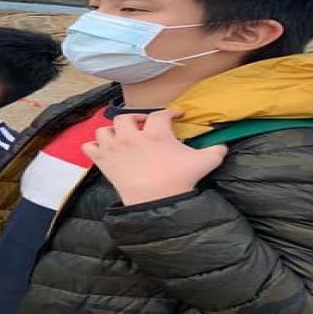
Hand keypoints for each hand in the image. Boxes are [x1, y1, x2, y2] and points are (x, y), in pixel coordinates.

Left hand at [82, 110, 226, 205]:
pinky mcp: (102, 161)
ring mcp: (114, 148)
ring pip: (103, 129)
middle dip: (134, 118)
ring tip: (121, 136)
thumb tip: (224, 145)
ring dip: (111, 131)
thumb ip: (216, 150)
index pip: (160, 114)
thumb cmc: (179, 180)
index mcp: (155, 133)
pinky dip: (93, 146)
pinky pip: (88, 146)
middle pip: (125, 117)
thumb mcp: (204, 162)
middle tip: (143, 125)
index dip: (170, 112)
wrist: (155, 200)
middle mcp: (131, 136)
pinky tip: (103, 149)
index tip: (176, 115)